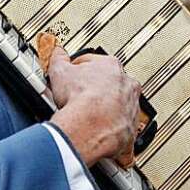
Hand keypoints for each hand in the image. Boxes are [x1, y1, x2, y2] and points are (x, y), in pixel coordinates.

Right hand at [47, 46, 140, 166]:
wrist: (88, 126)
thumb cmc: (79, 98)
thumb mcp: (60, 71)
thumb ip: (59, 58)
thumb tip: (58, 53)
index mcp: (111, 67)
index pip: (96, 63)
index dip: (81, 70)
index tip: (75, 77)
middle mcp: (127, 86)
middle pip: (112, 85)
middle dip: (98, 90)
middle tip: (82, 98)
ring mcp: (131, 108)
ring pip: (121, 107)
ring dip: (109, 112)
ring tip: (91, 118)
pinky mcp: (130, 130)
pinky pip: (124, 132)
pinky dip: (115, 135)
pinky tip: (103, 137)